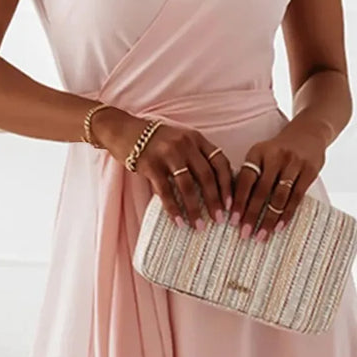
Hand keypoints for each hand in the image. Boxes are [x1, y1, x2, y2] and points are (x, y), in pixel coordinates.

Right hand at [91, 107, 233, 229]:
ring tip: (199, 226)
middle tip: (219, 220)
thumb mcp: (181, 141)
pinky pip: (165, 191)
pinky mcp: (150, 165)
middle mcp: (185, 144)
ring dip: (195, 209)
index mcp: (197, 139)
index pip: (220, 162)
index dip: (228, 184)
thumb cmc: (156, 140)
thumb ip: (197, 156)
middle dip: (215, 201)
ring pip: (187, 186)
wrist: (124, 130)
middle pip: (207, 176)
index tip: (231, 203)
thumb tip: (215, 187)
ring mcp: (167, 154)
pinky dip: (173, 209)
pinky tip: (178, 222)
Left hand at [230, 120, 327, 239]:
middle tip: (244, 233)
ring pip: (279, 197)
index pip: (245, 179)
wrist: (309, 132)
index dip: (238, 200)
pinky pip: (297, 197)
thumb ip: (250, 174)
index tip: (232, 220)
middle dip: (252, 214)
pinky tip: (279, 227)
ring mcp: (294, 163)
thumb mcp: (261, 154)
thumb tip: (231, 205)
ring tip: (261, 236)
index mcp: (258, 152)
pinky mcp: (309, 171)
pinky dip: (287, 214)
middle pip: (261, 190)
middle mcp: (275, 156)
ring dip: (269, 219)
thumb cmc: (278, 150)